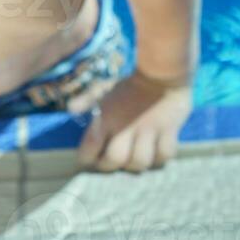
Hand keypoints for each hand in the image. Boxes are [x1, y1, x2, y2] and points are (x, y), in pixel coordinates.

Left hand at [74, 69, 193, 172]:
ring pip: (140, 162)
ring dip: (134, 165)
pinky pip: (164, 155)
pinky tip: (153, 155)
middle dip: (108, 166)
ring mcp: (149, 130)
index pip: (91, 146)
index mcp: (108, 116)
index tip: (87, 159)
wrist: (160, 73)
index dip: (87, 157)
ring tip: (130, 160)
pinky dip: (158, 158)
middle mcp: (126, 127)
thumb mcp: (104, 88)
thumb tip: (70, 109)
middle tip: (108, 162)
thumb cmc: (128, 85)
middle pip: (115, 160)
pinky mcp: (168, 131)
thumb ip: (87, 99)